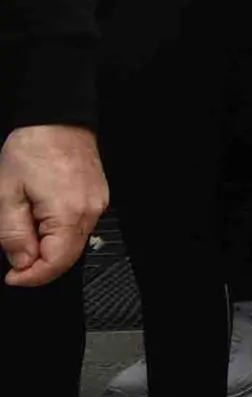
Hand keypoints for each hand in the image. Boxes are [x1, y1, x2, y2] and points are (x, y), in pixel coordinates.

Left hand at [0, 123, 105, 285]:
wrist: (56, 119)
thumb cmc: (32, 149)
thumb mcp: (5, 193)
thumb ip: (12, 233)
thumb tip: (21, 261)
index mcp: (68, 212)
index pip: (55, 263)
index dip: (31, 276)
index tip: (12, 276)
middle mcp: (90, 211)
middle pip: (68, 257)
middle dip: (39, 265)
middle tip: (14, 261)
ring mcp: (97, 203)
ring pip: (73, 243)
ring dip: (48, 248)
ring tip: (24, 231)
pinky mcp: (97, 197)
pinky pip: (79, 226)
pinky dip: (59, 233)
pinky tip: (41, 220)